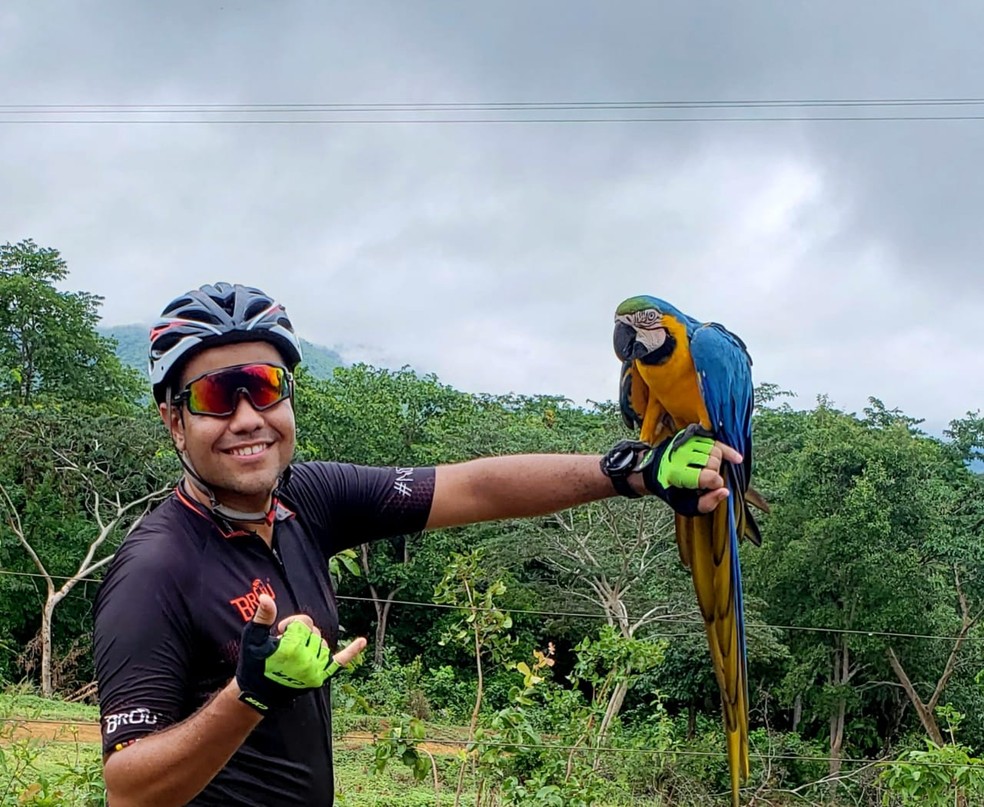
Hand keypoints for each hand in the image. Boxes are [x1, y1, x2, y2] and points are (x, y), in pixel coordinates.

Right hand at [236, 594, 364, 713]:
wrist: (256, 695)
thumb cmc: (253, 665)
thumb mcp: (253, 638)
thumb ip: (262, 617)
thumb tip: (265, 597)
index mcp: (292, 648)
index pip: (303, 622)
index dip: (290, 624)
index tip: (279, 633)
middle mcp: (307, 659)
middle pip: (313, 631)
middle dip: (299, 634)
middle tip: (283, 646)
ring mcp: (315, 670)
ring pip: (323, 643)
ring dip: (311, 643)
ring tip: (294, 653)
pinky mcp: (319, 677)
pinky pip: (340, 662)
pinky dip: (351, 651)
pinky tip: (362, 641)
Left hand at [637, 427, 743, 515]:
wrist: (654, 472)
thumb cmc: (672, 490)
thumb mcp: (684, 505)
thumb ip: (706, 504)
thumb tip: (725, 492)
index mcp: (677, 473)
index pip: (709, 476)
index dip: (716, 484)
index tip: (711, 488)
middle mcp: (680, 455)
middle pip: (714, 462)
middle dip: (715, 473)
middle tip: (706, 480)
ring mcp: (685, 443)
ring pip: (715, 450)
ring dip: (717, 463)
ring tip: (709, 470)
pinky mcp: (691, 436)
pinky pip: (714, 441)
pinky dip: (727, 450)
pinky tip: (737, 459)